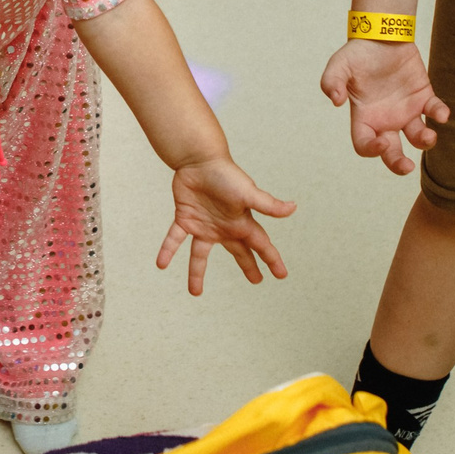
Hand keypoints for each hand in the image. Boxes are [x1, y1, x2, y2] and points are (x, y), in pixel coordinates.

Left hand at [157, 156, 294, 294]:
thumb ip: (268, 205)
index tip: (281, 275)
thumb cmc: (226, 174)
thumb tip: (293, 208)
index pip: (261, 246)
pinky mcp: (185, 219)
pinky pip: (175, 239)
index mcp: (241, 223)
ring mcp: (204, 225)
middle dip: (248, 266)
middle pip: (239, 252)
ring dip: (197, 273)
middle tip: (257, 280)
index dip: (271, 260)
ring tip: (195, 293)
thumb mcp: (249, 192)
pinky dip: (168, 250)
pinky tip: (161, 264)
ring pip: (200, 255)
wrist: (198, 160)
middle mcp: (224, 227)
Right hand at [320, 39, 447, 175]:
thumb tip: (335, 100)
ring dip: (425, 141)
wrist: (381, 34)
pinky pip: (434, 111)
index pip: (364, 144)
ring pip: (418, 136)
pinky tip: (441, 114)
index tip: (381, 142)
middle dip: (398, 164)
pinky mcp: (423, 97)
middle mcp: (386, 120)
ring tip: (429, 136)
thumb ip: (331, 81)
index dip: (371, 149)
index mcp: (364, 117)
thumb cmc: (358, 53)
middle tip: (407, 167)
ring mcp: (406, 110)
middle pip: (392, 152)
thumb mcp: (339, 65)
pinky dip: (440, 114)